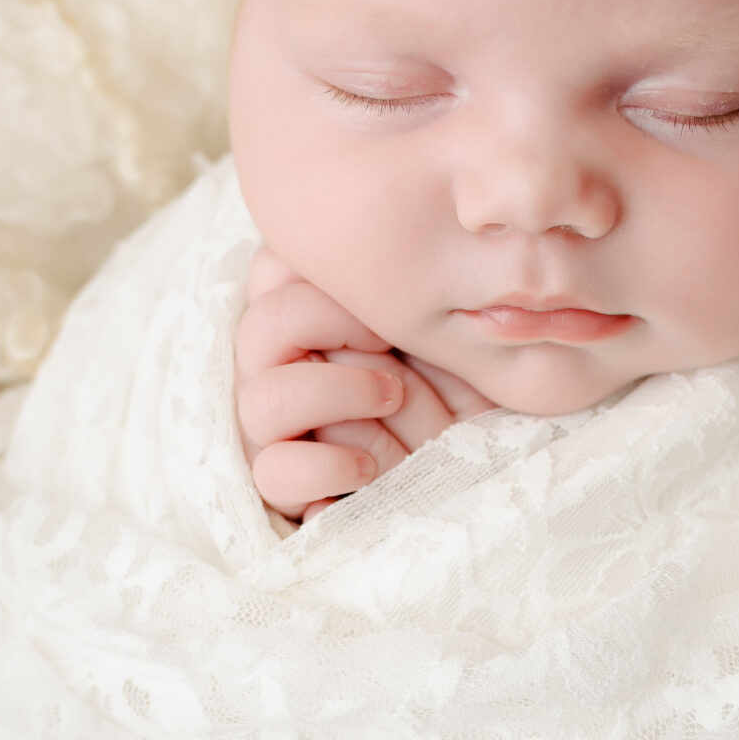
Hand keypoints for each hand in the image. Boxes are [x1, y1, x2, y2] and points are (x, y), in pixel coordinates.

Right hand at [235, 245, 492, 521]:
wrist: (471, 461)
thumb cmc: (446, 383)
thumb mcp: (436, 329)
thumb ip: (399, 291)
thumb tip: (385, 256)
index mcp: (299, 314)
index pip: (274, 268)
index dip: (334, 279)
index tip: (391, 302)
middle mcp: (272, 364)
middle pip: (268, 323)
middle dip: (342, 326)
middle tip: (393, 342)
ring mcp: (269, 425)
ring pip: (267, 399)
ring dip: (342, 394)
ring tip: (394, 399)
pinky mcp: (280, 483)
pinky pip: (275, 472)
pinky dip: (329, 466)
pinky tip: (371, 466)